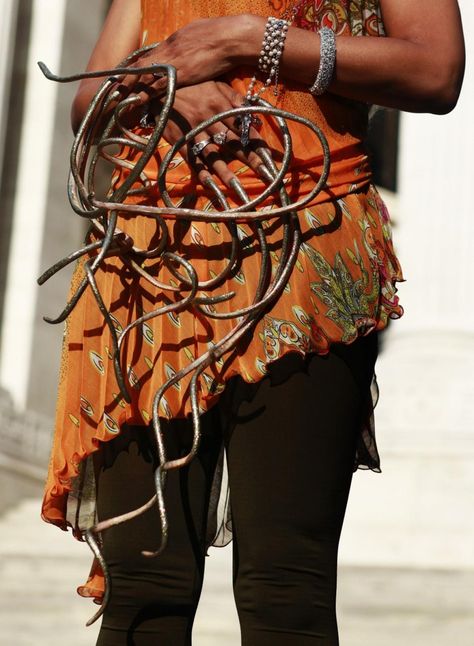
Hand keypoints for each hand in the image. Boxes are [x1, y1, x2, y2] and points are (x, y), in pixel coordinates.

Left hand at [120, 14, 260, 92]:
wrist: (231, 38)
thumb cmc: (220, 35)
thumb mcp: (197, 35)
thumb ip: (185, 44)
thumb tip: (182, 48)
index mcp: (171, 41)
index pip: (148, 55)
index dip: (135, 67)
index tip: (124, 76)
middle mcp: (167, 50)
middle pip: (140, 65)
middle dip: (126, 78)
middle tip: (114, 89)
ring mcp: (172, 62)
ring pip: (144, 76)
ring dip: (131, 88)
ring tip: (119, 98)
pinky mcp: (180, 75)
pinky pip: (157, 87)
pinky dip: (145, 95)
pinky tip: (136, 103)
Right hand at [150, 81, 267, 192]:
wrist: (157, 91)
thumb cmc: (191, 88)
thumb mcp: (215, 85)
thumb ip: (234, 97)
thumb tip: (250, 112)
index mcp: (220, 106)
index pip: (244, 128)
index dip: (258, 144)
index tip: (271, 158)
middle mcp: (210, 121)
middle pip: (233, 144)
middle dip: (250, 160)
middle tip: (267, 176)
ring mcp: (194, 133)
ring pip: (214, 156)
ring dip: (226, 174)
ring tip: (239, 190)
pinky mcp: (180, 143)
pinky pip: (193, 160)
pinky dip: (202, 174)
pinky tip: (211, 187)